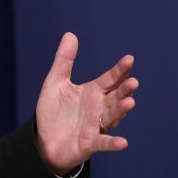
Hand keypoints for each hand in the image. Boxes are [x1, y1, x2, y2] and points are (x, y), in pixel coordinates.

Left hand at [35, 32, 136, 174]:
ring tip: (130, 102)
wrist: (44, 141)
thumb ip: (64, 61)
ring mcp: (96, 126)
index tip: (129, 59)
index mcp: (93, 92)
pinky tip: (123, 142)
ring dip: (121, 110)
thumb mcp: (55, 83)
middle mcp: (99, 108)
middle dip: (124, 90)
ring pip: (112, 117)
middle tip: (133, 82)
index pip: (110, 79)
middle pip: (115, 97)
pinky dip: (113, 143)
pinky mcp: (90, 143)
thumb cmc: (54, 112)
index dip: (119, 70)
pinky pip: (103, 143)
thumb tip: (70, 34)